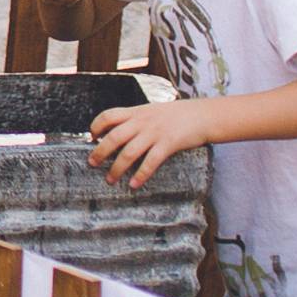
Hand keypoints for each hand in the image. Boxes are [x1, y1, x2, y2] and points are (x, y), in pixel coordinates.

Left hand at [89, 96, 208, 181]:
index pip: (109, 115)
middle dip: (100, 152)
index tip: (92, 138)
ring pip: (128, 152)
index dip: (97, 126)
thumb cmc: (178, 115)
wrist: (203, 115)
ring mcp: (155, 132)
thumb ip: (137, 119)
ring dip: (116, 168)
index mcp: (138, 112)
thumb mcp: (154, 111)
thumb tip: (120, 133)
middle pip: (114, 137)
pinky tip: (133, 185)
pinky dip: (140, 175)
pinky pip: (150, 162)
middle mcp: (143, 121)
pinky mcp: (168, 144)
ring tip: (110, 180)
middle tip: (92, 164)